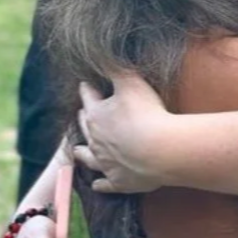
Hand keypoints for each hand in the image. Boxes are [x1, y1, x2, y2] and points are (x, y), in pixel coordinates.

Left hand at [75, 74, 172, 194]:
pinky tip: (96, 184)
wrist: (159, 150)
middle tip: (81, 113)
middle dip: (83, 118)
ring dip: (83, 153)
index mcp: (97, 115)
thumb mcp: (130, 81)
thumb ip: (115, 67)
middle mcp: (96, 140)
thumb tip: (101, 52)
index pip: (89, 98)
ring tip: (77, 151)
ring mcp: (106, 162)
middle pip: (86, 127)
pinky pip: (104, 183)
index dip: (87, 90)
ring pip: (89, 157)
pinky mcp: (118, 181)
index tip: (85, 85)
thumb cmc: (146, 112)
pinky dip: (99, 183)